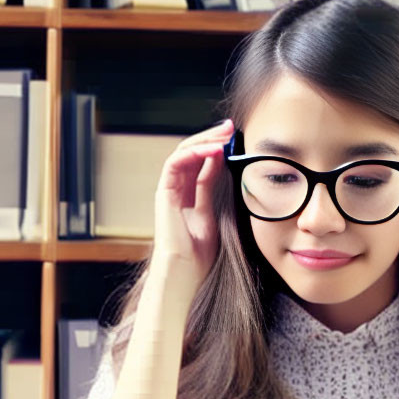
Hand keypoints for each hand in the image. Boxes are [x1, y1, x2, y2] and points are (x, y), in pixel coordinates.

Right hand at [152, 118, 233, 302]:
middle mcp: (177, 189)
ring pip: (183, 153)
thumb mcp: (213, 214)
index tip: (235, 138)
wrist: (185, 270)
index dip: (218, 148)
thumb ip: (213, 188)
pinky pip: (175, 163)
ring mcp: (168, 190)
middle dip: (211, 138)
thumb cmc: (199, 253)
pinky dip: (193, 153)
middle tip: (230, 127)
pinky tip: (212, 150)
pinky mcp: (163, 193)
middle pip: (192, 154)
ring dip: (203, 141)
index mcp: (190, 195)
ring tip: (223, 134)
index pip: (203, 163)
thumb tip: (224, 165)